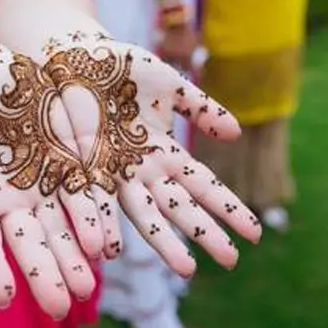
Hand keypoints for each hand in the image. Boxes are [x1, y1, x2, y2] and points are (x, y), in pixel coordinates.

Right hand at [0, 41, 105, 318]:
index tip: (4, 299)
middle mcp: (12, 202)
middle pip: (29, 245)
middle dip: (45, 276)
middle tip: (60, 308)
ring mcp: (44, 187)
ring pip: (62, 231)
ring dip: (75, 259)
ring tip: (88, 288)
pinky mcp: (72, 166)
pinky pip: (87, 199)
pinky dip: (96, 222)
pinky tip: (107, 246)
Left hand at [40, 32, 262, 276]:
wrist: (72, 57)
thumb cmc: (119, 68)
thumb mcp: (168, 85)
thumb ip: (200, 108)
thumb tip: (236, 134)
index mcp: (164, 152)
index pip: (204, 186)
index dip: (229, 209)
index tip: (255, 233)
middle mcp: (142, 170)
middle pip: (180, 208)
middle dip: (206, 233)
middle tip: (232, 262)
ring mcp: (113, 173)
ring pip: (143, 214)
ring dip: (164, 242)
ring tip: (187, 270)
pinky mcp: (82, 169)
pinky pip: (97, 201)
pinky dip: (104, 225)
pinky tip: (113, 251)